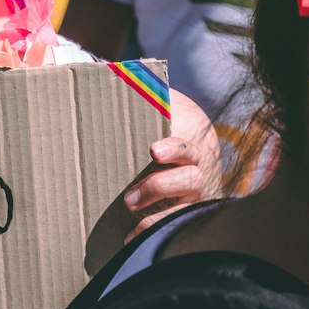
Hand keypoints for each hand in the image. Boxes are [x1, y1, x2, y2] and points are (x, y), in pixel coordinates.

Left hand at [122, 89, 222, 242]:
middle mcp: (198, 169)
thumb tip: (110, 69)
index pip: (187, 145)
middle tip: (130, 196)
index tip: (153, 151)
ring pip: (183, 209)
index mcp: (191, 140)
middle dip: (159, 187)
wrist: (196, 144)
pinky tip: (129, 239)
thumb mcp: (164, 101)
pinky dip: (152, 232)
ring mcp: (195, 194)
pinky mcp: (186, 212)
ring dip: (155, 215)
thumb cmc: (170, 119)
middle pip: (188, 181)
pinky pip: (174, 227)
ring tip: (129, 216)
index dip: (173, 148)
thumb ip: (145, 89)